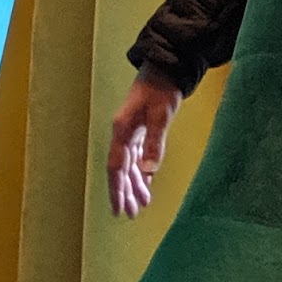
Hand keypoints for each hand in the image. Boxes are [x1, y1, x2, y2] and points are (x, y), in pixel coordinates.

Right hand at [107, 72, 182, 217]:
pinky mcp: (139, 130)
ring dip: (134, 184)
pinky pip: (137, 157)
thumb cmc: (162, 88)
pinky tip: (146, 185)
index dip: (116, 189)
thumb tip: (148, 171)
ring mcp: (130, 132)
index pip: (116, 167)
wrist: (165, 67)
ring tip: (139, 205)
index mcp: (122, 130)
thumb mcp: (161, 115)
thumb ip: (155, 143)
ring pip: (129, 165)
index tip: (118, 209)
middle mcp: (122, 133)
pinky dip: (141, 172)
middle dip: (124, 192)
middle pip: (120, 169)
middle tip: (129, 214)